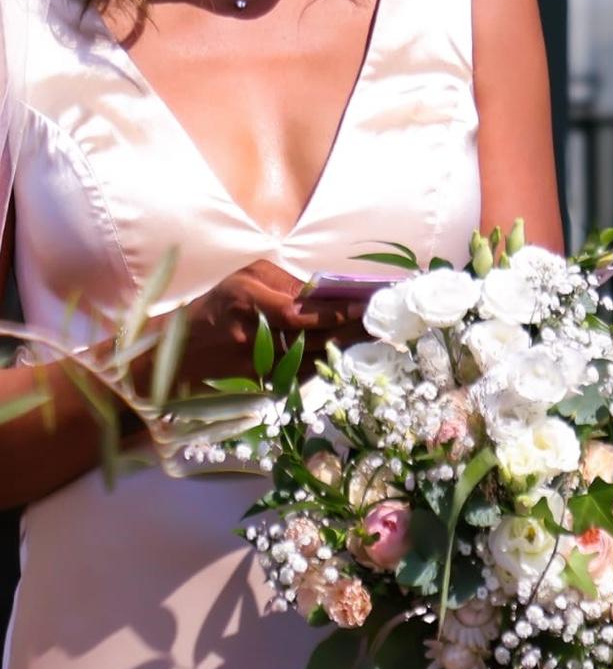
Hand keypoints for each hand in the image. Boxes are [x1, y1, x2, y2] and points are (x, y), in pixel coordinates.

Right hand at [166, 258, 367, 389]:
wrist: (175, 354)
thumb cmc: (216, 307)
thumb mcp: (246, 280)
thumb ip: (286, 283)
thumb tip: (325, 294)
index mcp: (248, 301)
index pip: (303, 311)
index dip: (338, 312)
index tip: (367, 306)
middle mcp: (254, 337)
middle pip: (314, 337)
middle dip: (352, 329)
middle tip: (380, 321)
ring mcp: (257, 367)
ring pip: (314, 358)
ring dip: (344, 348)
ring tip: (371, 335)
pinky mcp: (260, 388)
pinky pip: (302, 375)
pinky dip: (325, 364)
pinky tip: (344, 354)